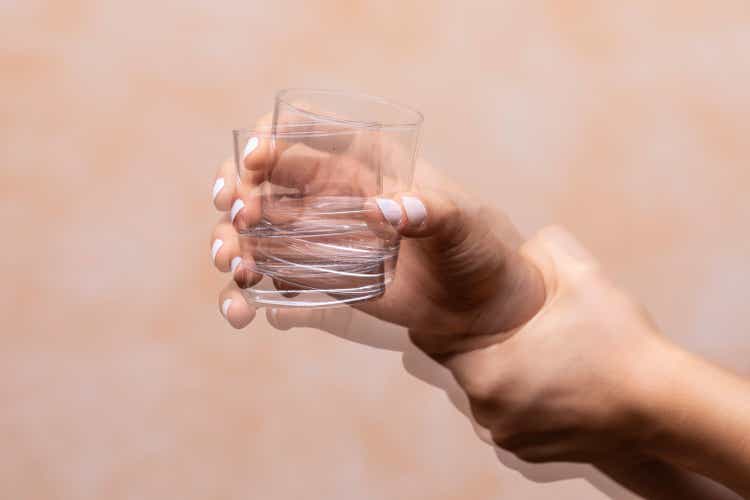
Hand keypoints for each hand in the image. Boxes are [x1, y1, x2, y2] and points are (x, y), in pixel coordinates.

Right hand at [210, 118, 545, 336]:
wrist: (476, 308)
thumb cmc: (476, 251)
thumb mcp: (463, 227)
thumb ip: (432, 213)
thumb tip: (388, 208)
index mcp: (365, 163)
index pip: (306, 132)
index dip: (270, 137)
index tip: (255, 160)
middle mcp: (332, 193)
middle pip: (264, 179)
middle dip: (237, 191)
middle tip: (239, 217)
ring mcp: (319, 236)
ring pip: (256, 230)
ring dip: (232, 243)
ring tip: (236, 269)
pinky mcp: (317, 276)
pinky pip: (269, 277)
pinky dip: (245, 294)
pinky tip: (242, 313)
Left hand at [436, 226, 675, 463]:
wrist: (662, 404)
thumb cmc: (619, 343)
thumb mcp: (581, 274)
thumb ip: (542, 246)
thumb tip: (520, 244)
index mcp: (486, 373)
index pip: (438, 339)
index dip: (452, 318)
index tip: (471, 306)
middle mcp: (488, 412)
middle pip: (465, 365)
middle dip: (486, 343)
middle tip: (516, 324)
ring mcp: (509, 436)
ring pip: (488, 391)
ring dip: (505, 372)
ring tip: (537, 351)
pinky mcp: (528, 451)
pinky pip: (510, 415)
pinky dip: (522, 398)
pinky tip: (550, 378)